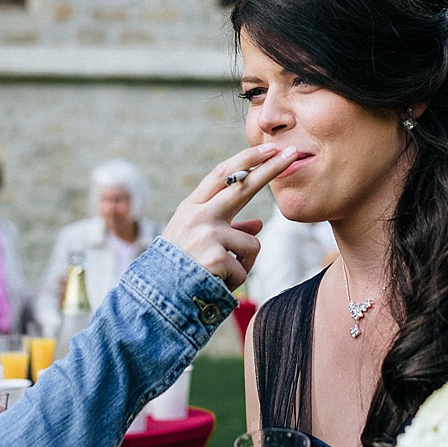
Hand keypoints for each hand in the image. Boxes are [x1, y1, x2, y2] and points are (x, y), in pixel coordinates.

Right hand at [162, 144, 297, 289]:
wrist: (157, 298)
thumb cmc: (178, 269)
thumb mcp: (198, 242)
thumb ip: (227, 230)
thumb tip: (259, 225)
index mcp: (192, 207)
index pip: (221, 175)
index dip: (246, 160)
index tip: (267, 148)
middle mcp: (199, 215)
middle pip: (242, 185)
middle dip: (269, 168)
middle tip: (290, 153)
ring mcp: (207, 234)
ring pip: (252, 243)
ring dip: (243, 263)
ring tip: (220, 275)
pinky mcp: (217, 257)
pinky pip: (244, 268)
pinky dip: (235, 281)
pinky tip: (215, 284)